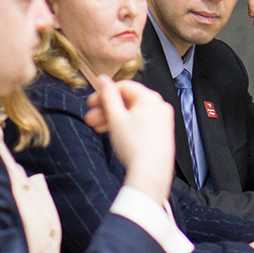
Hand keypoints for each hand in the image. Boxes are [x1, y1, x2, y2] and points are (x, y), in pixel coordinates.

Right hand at [85, 76, 174, 204]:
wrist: (150, 173)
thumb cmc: (135, 146)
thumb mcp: (115, 117)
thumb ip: (108, 95)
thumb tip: (102, 79)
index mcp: (150, 98)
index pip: (123, 86)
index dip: (104, 94)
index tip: (91, 103)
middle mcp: (160, 106)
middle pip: (128, 101)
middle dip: (106, 109)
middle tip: (91, 118)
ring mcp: (162, 120)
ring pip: (133, 113)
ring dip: (113, 119)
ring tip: (98, 128)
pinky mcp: (162, 133)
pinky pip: (141, 123)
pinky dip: (126, 126)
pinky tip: (113, 134)